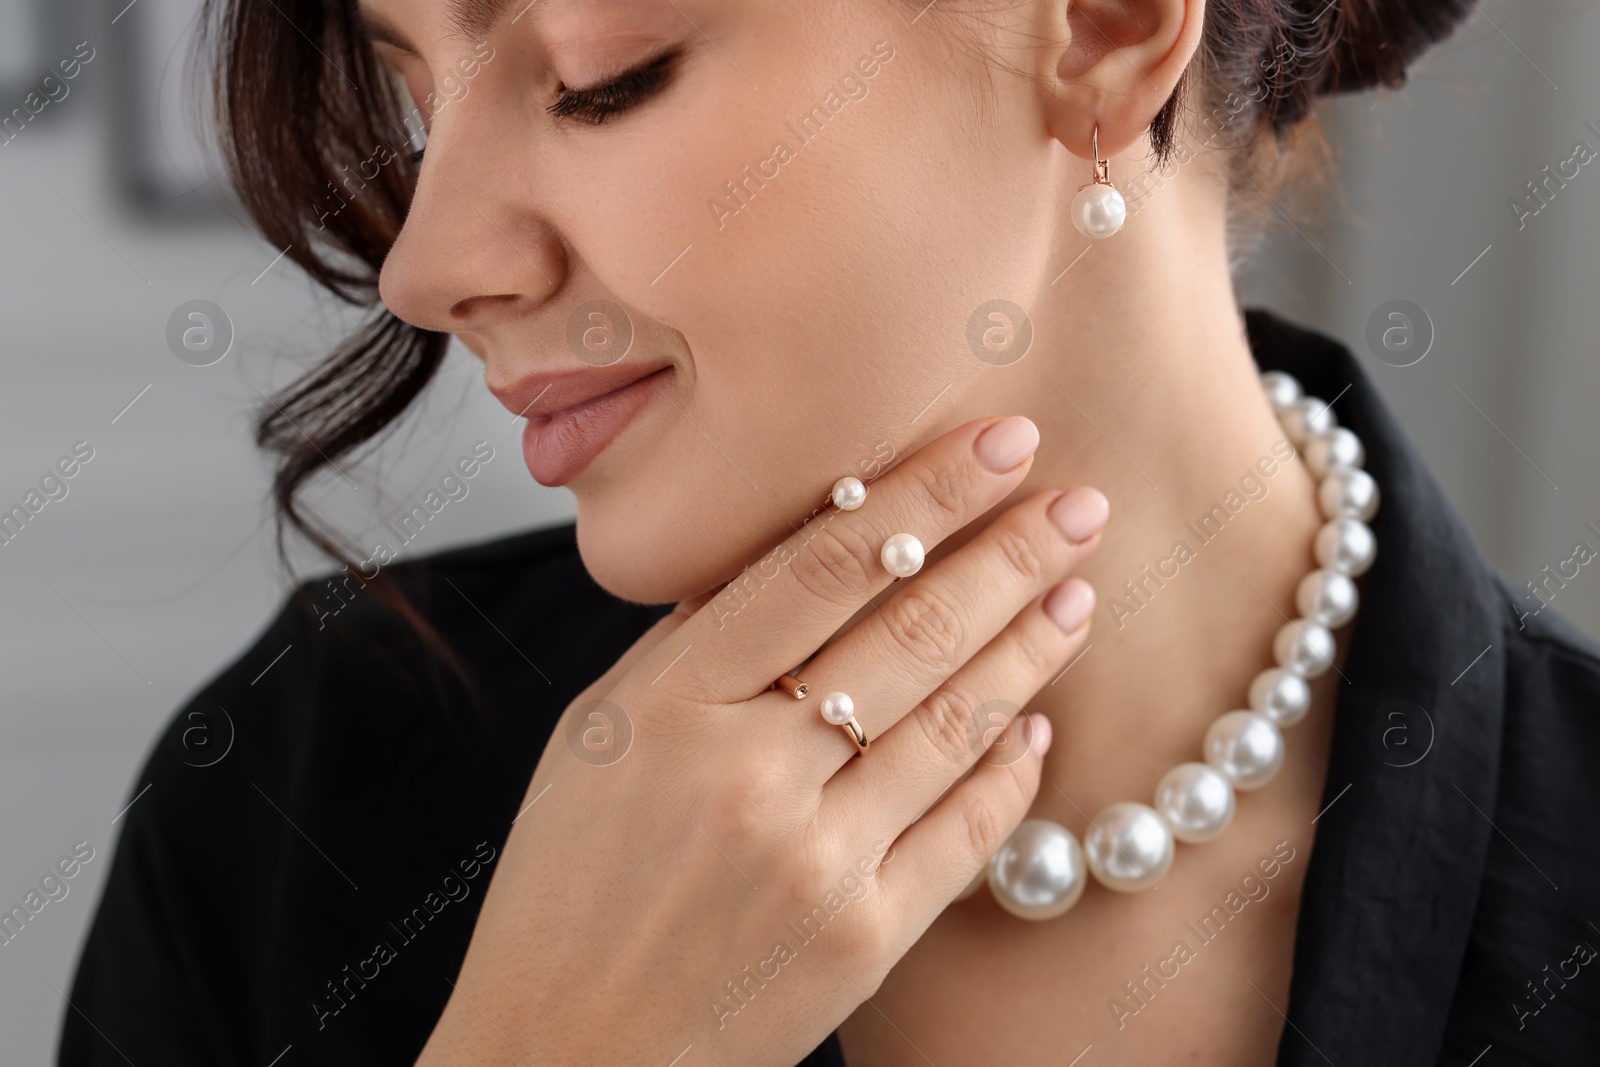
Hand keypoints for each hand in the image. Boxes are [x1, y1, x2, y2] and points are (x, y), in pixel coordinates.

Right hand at [415, 415, 1106, 1066]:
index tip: (998, 443)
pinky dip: (1008, 768)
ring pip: (953, 721)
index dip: (926, 492)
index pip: (825, 562)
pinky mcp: (864, 938)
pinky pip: (964, 831)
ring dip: (1029, 646)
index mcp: (671, 704)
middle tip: (1077, 500)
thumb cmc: (567, 890)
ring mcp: (815, 859)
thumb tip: (806, 559)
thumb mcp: (597, 739)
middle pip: (910, 630)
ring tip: (1077, 588)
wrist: (566, 1053)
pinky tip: (1036, 720)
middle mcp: (749, 772)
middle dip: (1009, 553)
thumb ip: (694, 648)